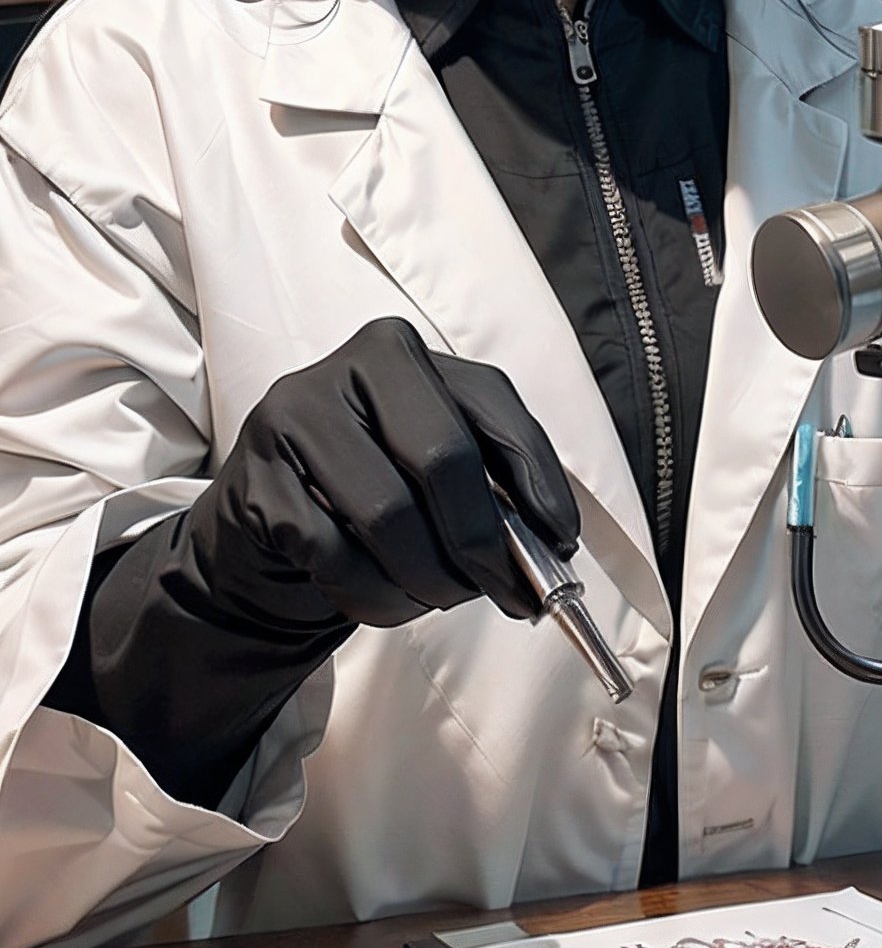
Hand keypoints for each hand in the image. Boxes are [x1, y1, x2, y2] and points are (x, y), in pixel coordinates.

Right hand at [189, 317, 579, 630]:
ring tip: (439, 597)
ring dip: (430, 580)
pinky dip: (374, 596)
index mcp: (399, 350)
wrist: (264, 530)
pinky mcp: (256, 485)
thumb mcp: (425, 461)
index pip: (490, 403)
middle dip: (484, 542)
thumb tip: (548, 544)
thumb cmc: (365, 491)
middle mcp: (344, 368)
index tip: (559, 542)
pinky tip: (382, 597)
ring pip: (389, 516)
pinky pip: (335, 557)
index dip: (536, 478)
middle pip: (441, 458)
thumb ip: (484, 480)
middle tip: (510, 593)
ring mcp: (292, 422)